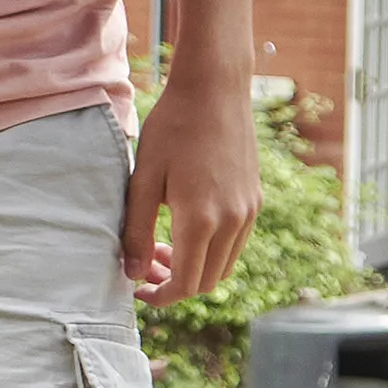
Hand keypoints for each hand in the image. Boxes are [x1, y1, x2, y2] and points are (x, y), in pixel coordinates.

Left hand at [123, 76, 259, 305]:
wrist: (214, 91)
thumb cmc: (171, 130)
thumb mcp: (142, 180)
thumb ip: (136, 231)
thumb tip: (132, 274)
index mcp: (202, 220)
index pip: (185, 284)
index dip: (159, 296)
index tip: (135, 290)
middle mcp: (233, 221)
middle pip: (207, 282)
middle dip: (173, 285)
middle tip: (142, 266)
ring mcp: (249, 211)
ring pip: (224, 265)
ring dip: (193, 268)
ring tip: (160, 247)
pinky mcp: (255, 200)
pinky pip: (235, 243)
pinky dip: (210, 251)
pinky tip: (183, 230)